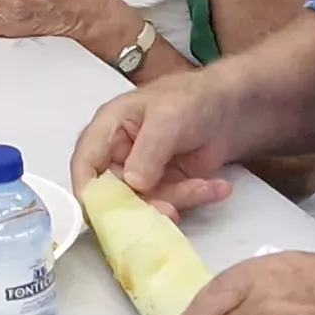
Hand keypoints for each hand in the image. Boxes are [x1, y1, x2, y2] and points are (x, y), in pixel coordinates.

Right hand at [71, 75, 240, 217]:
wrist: (229, 107)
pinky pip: (171, 202)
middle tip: (172, 209)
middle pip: (114, 193)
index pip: (85, 163)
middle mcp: (118, 154)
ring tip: (208, 186)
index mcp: (108, 128)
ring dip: (178, 199)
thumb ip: (148, 150)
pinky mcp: (163, 186)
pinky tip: (216, 187)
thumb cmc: (192, 99)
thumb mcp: (168, 118)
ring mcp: (140, 173)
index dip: (88, 191)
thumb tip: (133, 184)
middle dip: (144, 204)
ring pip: (145, 203)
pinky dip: (194, 198)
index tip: (106, 215)